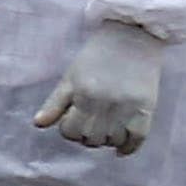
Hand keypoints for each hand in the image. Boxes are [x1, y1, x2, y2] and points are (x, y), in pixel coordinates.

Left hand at [33, 22, 167, 154]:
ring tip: (105, 130)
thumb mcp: (70, 76)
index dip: (68, 130)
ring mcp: (127, 107)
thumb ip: (54, 103)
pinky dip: (128, 147)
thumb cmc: (96, 55)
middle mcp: (105, 104)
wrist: (132, 36)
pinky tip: (120, 148)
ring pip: (113, 141)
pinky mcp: (147, 108)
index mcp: (83, 95)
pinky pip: (137, 138)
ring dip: (106, 140)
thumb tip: (38, 125)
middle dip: (87, 136)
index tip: (73, 122)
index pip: (70, 131)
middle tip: (90, 126)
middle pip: (92, 139)